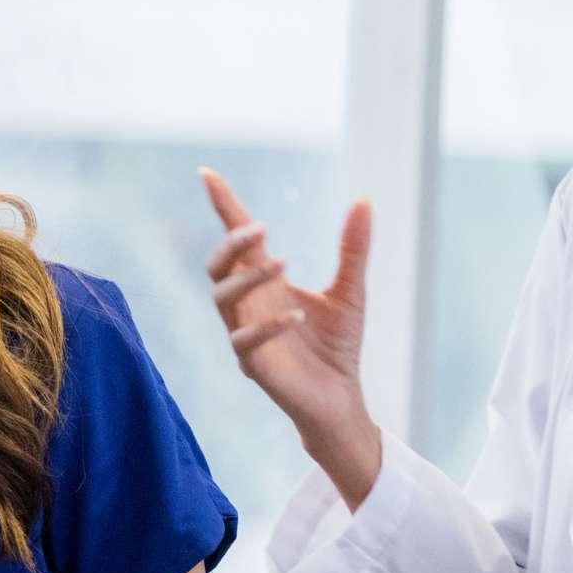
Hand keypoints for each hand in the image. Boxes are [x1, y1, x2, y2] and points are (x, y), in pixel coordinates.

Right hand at [198, 168, 381, 501]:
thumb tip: (364, 201)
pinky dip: (267, 326)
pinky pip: (244, 342)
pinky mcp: (254, 366)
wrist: (342, 398)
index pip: (236, 239)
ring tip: (284, 265)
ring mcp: (245, 335)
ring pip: (222, 298)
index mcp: (264, 282)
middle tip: (261, 228)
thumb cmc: (337, 346)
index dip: (223, 206)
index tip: (208, 174)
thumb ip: (353, 249)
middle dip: (231, 243)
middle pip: (217, 266)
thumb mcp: (351, 291)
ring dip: (248, 278)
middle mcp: (248, 305)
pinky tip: (296, 317)